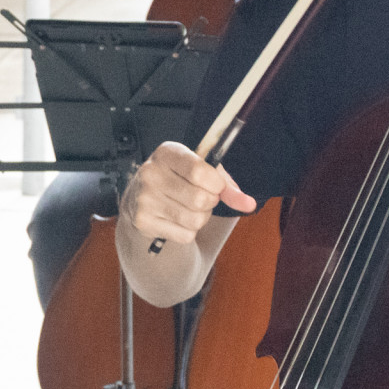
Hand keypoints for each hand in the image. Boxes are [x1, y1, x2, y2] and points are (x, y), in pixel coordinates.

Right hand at [119, 142, 256, 247]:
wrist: (139, 196)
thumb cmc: (177, 178)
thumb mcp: (199, 170)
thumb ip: (226, 185)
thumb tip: (249, 204)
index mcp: (166, 153)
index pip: (200, 171)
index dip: (216, 184)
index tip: (216, 185)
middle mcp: (151, 174)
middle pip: (200, 199)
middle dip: (210, 202)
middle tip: (202, 197)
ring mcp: (144, 199)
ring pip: (195, 220)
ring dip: (201, 218)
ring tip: (189, 208)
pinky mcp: (143, 222)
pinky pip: (185, 235)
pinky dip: (188, 231)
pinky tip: (177, 219)